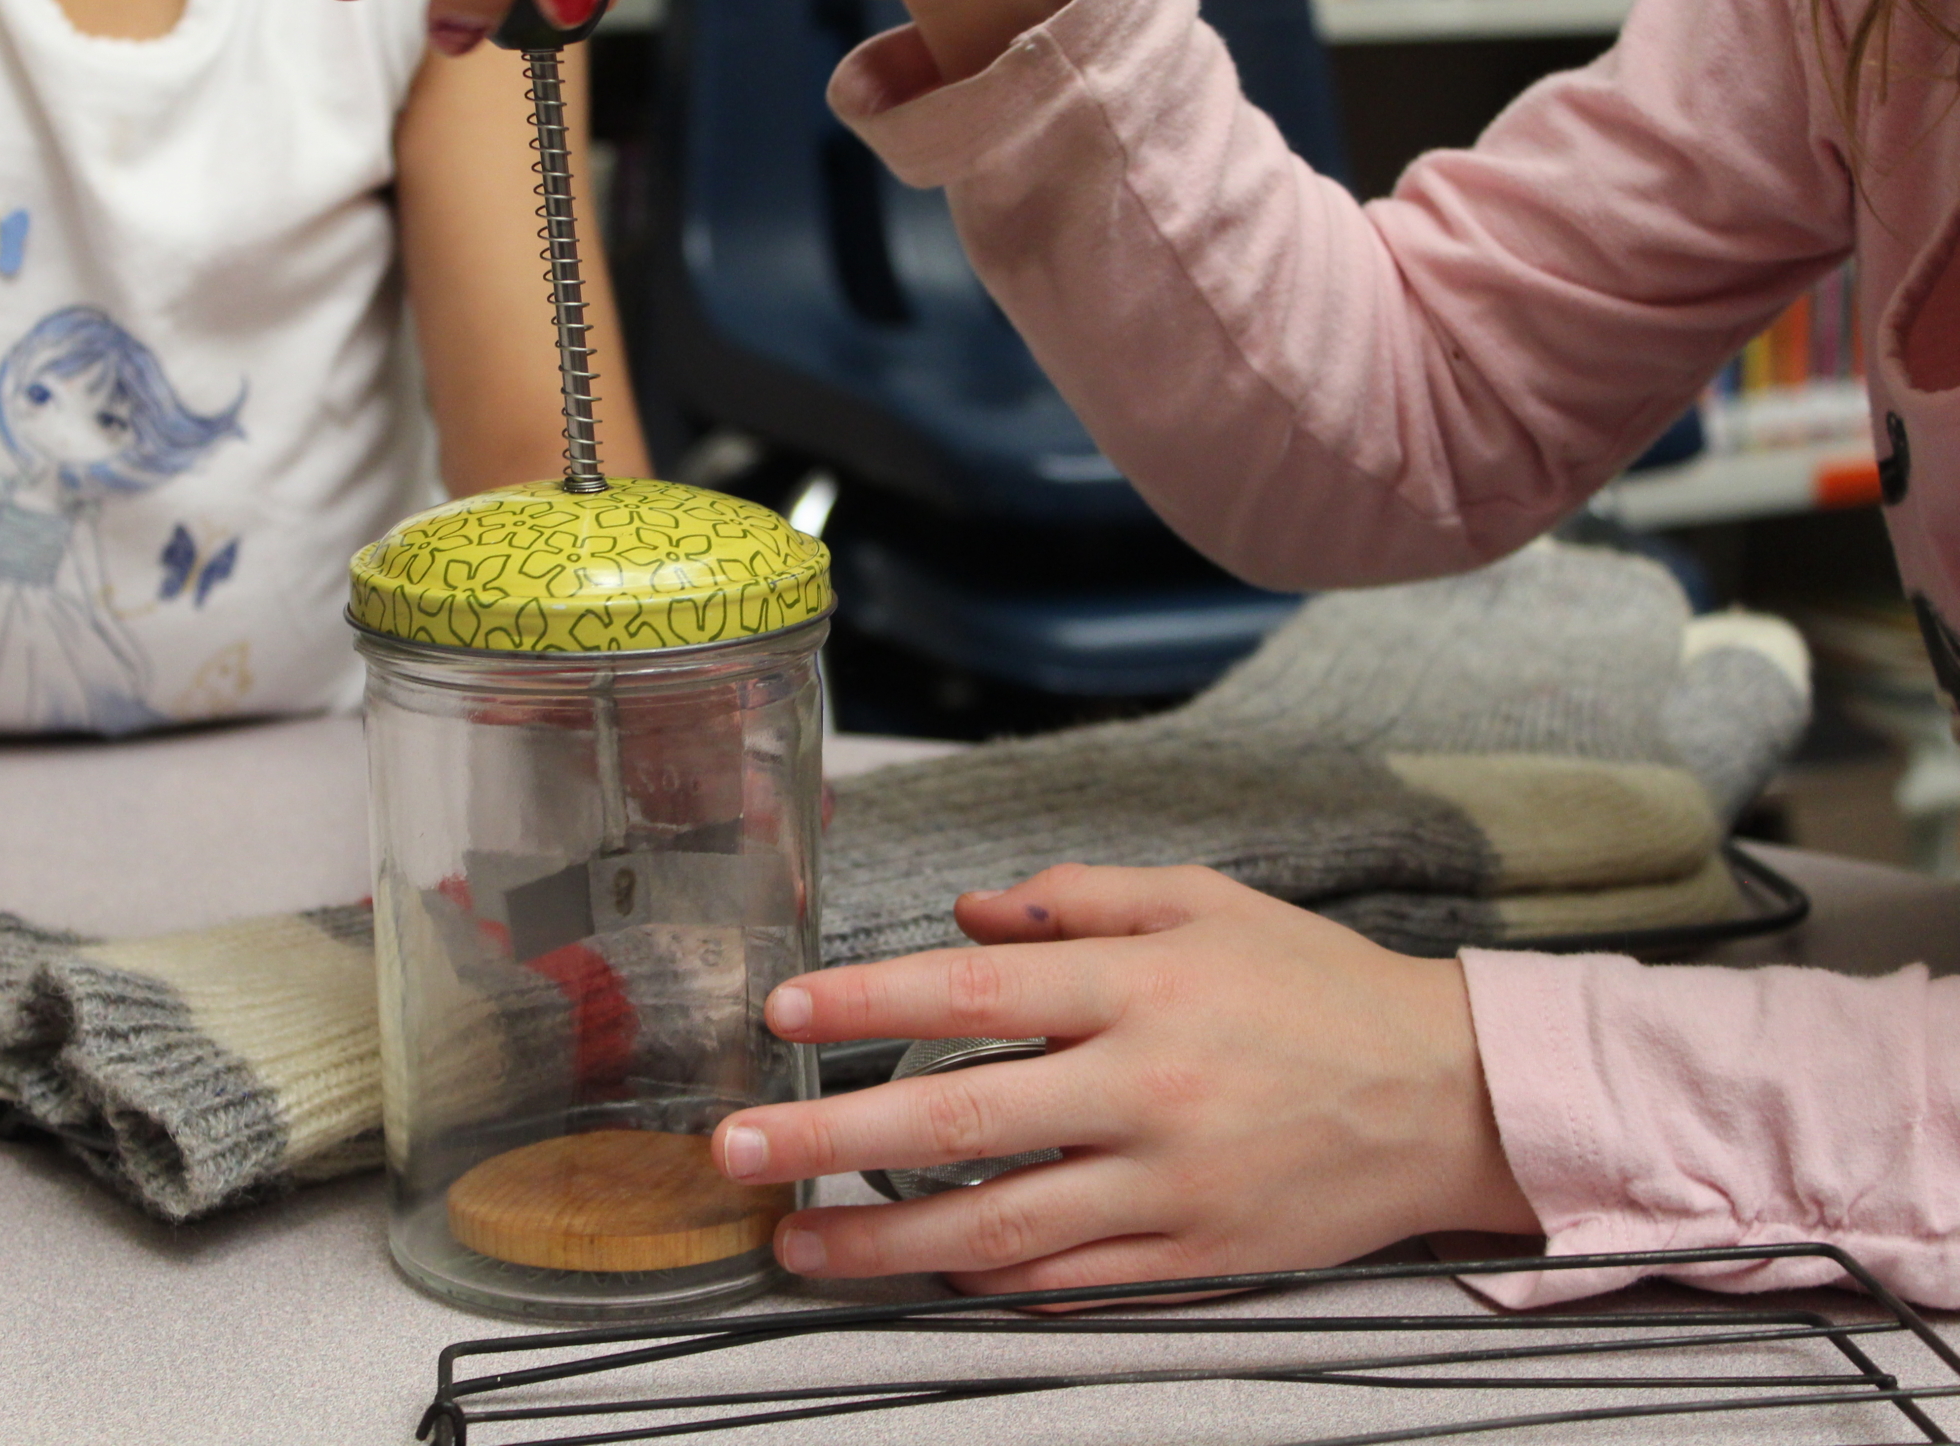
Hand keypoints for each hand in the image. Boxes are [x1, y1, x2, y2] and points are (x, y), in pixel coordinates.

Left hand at [710, 864, 1537, 1296]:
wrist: (1451, 1095)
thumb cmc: (1315, 986)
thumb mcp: (1204, 901)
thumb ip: (1077, 899)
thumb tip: (965, 917)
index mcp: (1141, 985)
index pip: (971, 991)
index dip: (864, 1001)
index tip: (779, 1013)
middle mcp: (1145, 1088)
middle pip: (957, 1121)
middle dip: (828, 1141)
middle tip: (732, 1153)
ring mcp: (1167, 1187)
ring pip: (997, 1228)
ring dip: (880, 1244)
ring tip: (793, 1245)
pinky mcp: (1193, 1258)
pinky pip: (1068, 1281)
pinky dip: (986, 1284)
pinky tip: (917, 1278)